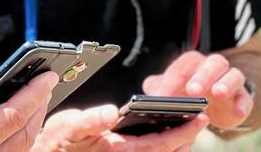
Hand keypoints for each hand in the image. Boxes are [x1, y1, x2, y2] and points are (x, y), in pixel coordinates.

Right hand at [0, 71, 57, 150]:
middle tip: (48, 82)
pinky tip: (19, 121)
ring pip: (22, 146)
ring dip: (34, 120)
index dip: (33, 94)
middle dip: (39, 106)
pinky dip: (22, 134)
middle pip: (25, 133)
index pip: (12, 117)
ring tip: (38, 98)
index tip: (47, 76)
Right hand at [33, 106, 206, 150]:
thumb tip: (111, 112)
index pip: (161, 143)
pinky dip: (164, 147)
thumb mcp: (71, 126)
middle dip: (187, 137)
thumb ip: (92, 119)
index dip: (183, 131)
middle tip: (200, 119)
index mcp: (120, 150)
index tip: (200, 118)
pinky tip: (165, 136)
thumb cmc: (60, 142)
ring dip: (178, 144)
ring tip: (188, 126)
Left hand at [143, 51, 252, 132]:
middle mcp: (213, 67)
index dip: (174, 79)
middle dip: (202, 75)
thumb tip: (147, 97)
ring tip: (217, 94)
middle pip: (211, 63)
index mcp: (193, 63)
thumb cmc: (188, 94)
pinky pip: (246, 97)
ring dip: (225, 83)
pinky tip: (236, 112)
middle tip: (192, 90)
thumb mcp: (171, 91)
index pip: (184, 65)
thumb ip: (159, 90)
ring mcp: (230, 81)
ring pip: (233, 75)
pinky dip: (242, 103)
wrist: (215, 105)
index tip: (166, 95)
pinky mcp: (242, 98)